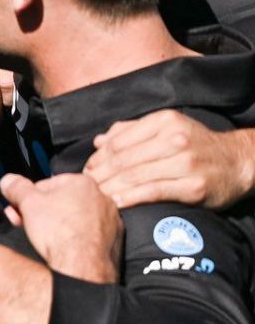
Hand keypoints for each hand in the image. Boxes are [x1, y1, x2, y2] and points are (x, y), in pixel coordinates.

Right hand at [2, 173, 121, 282]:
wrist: (82, 266)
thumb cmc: (60, 232)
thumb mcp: (27, 203)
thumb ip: (16, 187)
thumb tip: (9, 181)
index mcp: (82, 182)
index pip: (45, 184)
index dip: (27, 198)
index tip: (18, 209)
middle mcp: (101, 198)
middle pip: (61, 201)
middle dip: (40, 212)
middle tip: (26, 223)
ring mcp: (109, 219)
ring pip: (75, 218)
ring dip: (58, 225)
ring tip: (44, 237)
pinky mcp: (112, 239)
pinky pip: (88, 234)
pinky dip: (75, 238)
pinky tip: (63, 247)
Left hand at [84, 110, 254, 210]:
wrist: (238, 163)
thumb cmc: (196, 145)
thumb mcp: (167, 128)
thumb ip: (132, 132)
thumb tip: (99, 141)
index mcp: (164, 121)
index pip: (119, 141)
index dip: (98, 157)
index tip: (87, 170)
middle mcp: (175, 139)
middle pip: (124, 160)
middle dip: (100, 174)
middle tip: (85, 186)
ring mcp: (186, 163)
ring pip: (135, 176)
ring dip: (110, 188)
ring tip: (95, 197)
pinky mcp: (193, 187)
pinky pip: (154, 192)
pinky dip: (131, 197)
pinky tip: (116, 202)